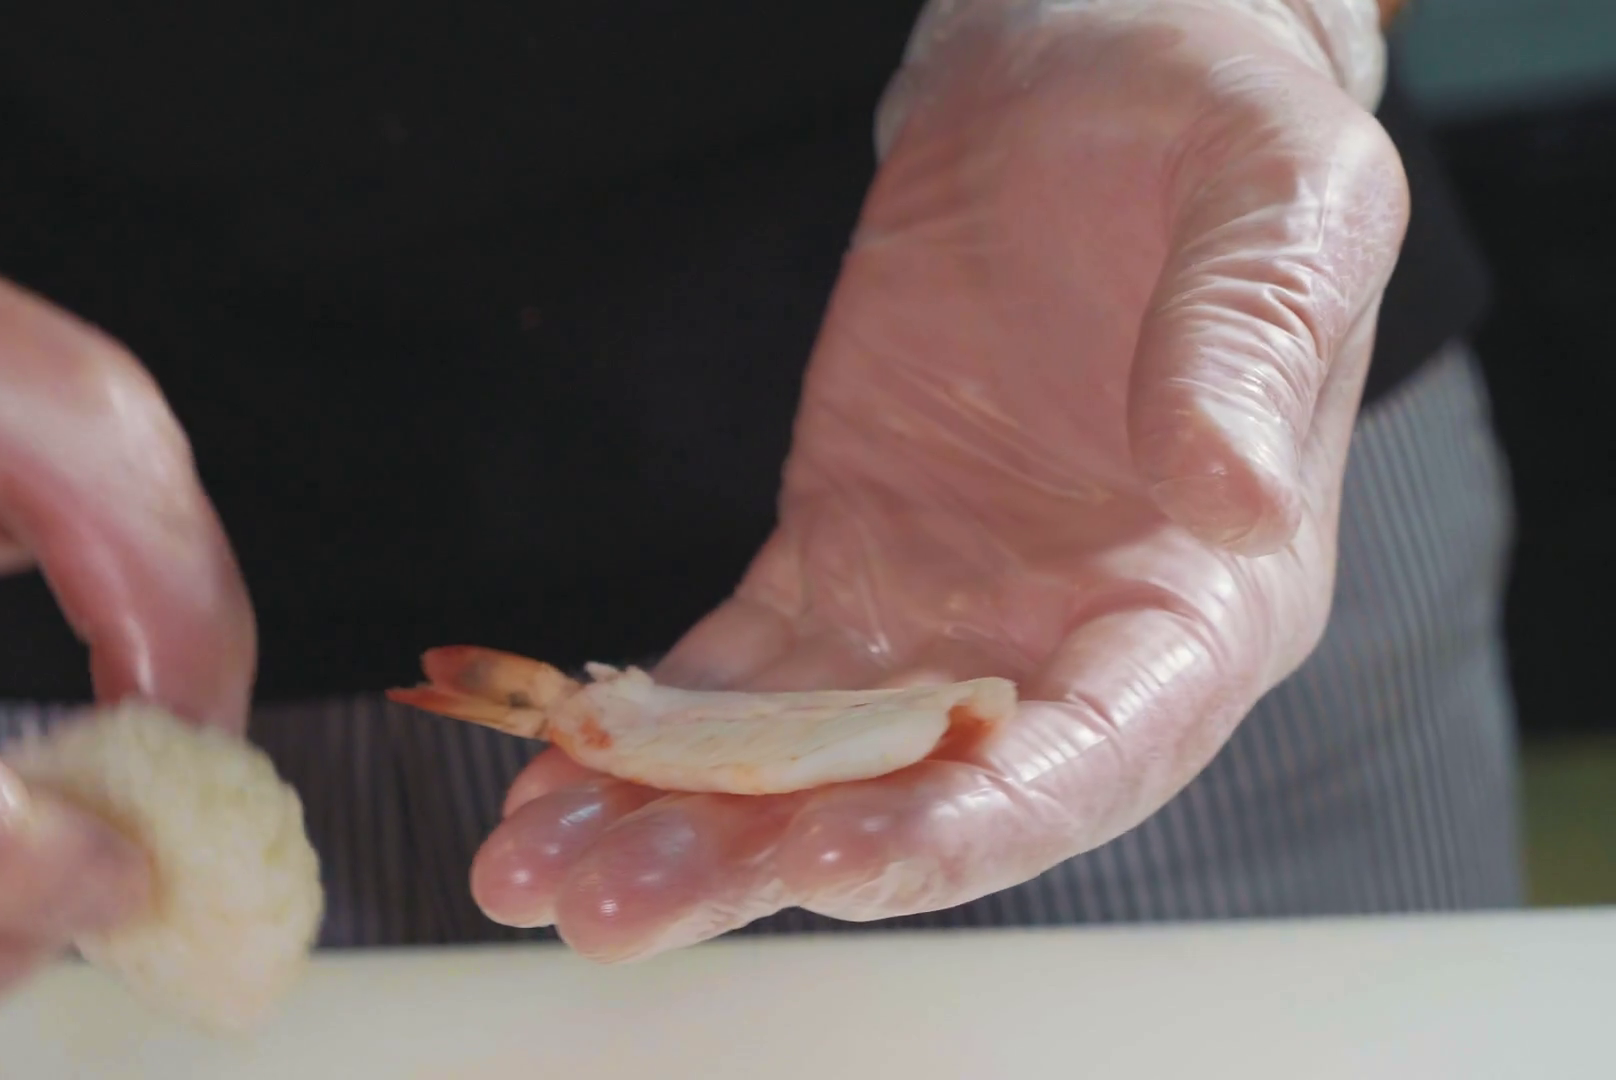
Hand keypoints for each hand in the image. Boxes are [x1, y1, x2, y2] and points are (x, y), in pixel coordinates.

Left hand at [472, 0, 1406, 959]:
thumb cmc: (1211, 137)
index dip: (966, 825)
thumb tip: (1231, 499)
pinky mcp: (840, 560)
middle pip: (918, 799)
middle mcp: (1066, 640)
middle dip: (766, 865)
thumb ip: (1248, 352)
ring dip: (676, 826)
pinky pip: (736, 676)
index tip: (835, 859)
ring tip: (539, 874)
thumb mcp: (1278, 208)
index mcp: (1206, 597)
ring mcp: (940, 612)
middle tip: (618, 911)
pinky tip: (556, 780)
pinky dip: (646, 733)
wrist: (1081, 86)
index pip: (1095, 755)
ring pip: (805, 761)